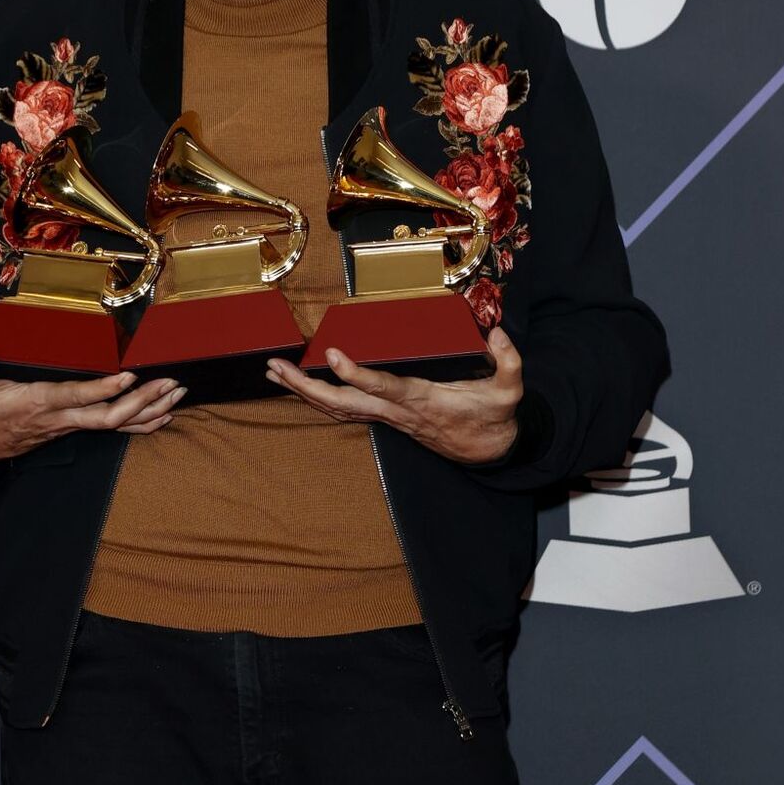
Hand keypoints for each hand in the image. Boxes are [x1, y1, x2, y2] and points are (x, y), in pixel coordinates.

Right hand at [0, 343, 186, 460]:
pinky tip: (163, 415)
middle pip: (108, 416)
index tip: (126, 377)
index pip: (75, 397)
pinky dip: (141, 424)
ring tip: (177, 394)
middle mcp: (60, 419)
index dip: (101, 390)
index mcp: (37, 403)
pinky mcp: (74, 429)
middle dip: (142, 402)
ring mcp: (69, 427)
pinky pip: (113, 430)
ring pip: (117, 425)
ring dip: (150, 410)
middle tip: (170, 384)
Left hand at [265, 326, 521, 464]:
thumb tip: (498, 333)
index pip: (386, 388)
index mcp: (423, 400)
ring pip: (337, 409)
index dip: (358, 375)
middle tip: (276, 368)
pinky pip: (344, 411)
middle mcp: (398, 411)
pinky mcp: (386, 418)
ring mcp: (388, 418)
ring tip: (273, 373)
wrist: (490, 451)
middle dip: (307, 387)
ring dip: (303, 392)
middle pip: (343, 404)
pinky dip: (317, 399)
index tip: (334, 356)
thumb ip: (508, 361)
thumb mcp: (510, 390)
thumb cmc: (495, 417)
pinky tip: (298, 387)